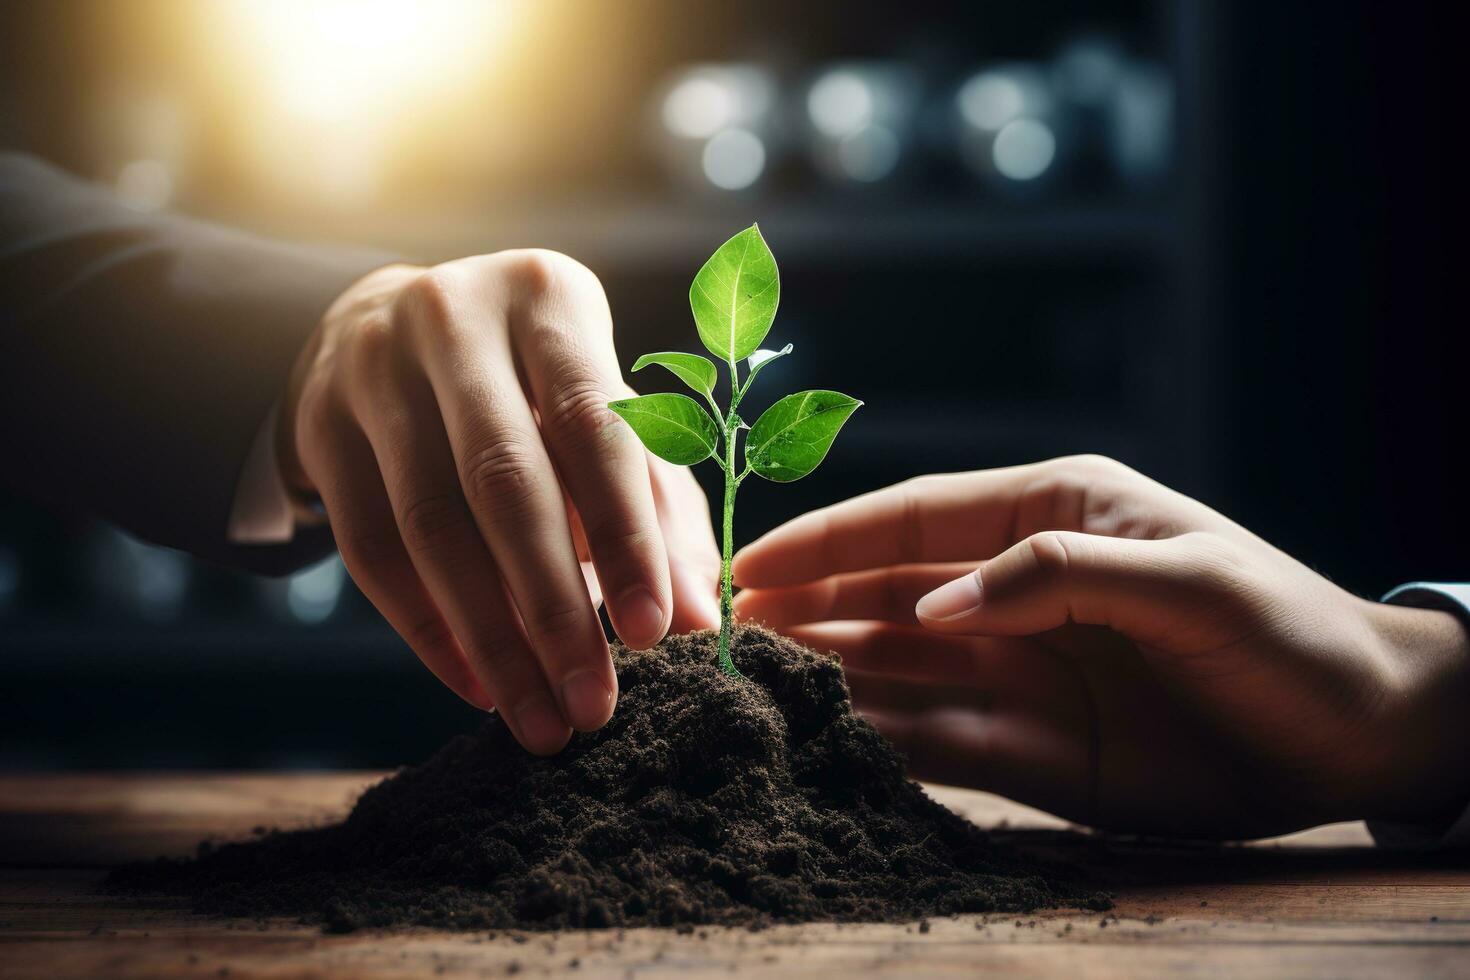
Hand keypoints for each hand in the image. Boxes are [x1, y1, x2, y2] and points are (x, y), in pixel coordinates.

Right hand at [280, 252, 719, 753]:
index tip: (656, 634)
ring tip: (538, 720)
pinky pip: (369, 548)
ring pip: (428, 525)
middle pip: (504, 481)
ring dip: (490, 639)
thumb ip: (660, 508)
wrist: (389, 327)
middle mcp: (453, 316)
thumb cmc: (534, 387)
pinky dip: (426, 630)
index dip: (626, 535)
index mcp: (547, 297)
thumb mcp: (605, 419)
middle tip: (593, 706)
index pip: (593, 426)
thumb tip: (694, 619)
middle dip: (556, 608)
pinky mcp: (317, 424)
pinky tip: (476, 685)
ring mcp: (371, 367)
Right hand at [732, 455, 1469, 837]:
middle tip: (717, 626)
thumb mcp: (1190, 581)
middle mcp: (1017, 588)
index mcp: (1051, 515)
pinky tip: (814, 735)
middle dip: (799, 604)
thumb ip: (1059, 578)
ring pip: (892, 666)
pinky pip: (930, 738)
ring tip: (742, 680)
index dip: (827, 538)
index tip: (748, 560)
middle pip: (883, 593)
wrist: (1360, 736)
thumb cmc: (1289, 632)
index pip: (915, 520)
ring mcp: (1017, 670)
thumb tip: (939, 605)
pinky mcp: (1029, 748)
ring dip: (819, 670)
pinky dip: (871, 736)